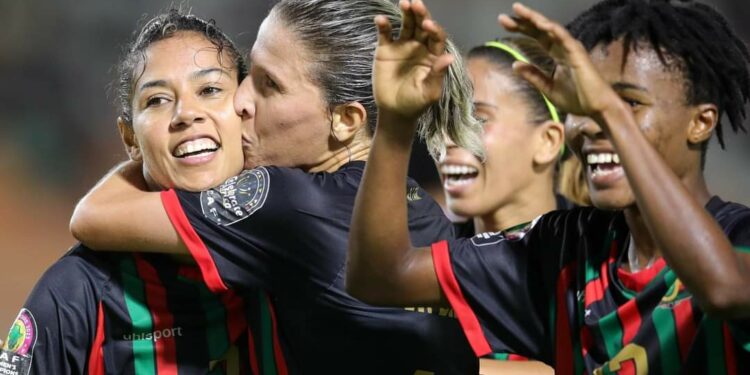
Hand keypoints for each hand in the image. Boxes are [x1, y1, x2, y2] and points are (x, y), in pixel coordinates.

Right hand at [373, 0, 453, 122]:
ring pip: (406, 25)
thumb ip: (438, 75)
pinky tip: (380, 20)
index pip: (436, 37)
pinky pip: (385, 34)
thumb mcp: (429, 92)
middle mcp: (420, 46)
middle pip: (422, 26)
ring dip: (406, 14)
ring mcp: (402, 46)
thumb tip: (449, 57)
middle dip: (421, 14)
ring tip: (404, 3)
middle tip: (417, 4)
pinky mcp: (386, 49)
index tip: (428, 25)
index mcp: (433, 55)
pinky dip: (383, 25)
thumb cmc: (416, 103)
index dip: (434, 29)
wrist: (394, 111)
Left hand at [499, 3, 620, 116]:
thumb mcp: (548, 88)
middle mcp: (563, 47)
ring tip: (519, 12)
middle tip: (502, 17)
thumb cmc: (577, 98)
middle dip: (523, 21)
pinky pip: (564, 38)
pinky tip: (541, 24)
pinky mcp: (578, 53)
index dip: (521, 28)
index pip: (536, 36)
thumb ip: (533, 75)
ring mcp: (571, 48)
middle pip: (540, 29)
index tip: (504, 23)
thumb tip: (514, 64)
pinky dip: (553, 29)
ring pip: (551, 29)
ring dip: (535, 19)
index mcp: (556, 54)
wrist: (596, 108)